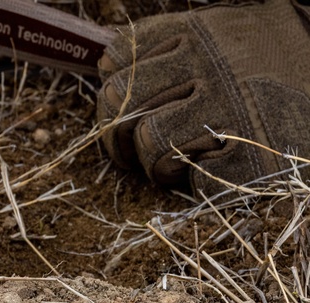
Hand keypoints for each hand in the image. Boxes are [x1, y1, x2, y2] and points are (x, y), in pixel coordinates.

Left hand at [97, 0, 309, 192]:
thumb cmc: (279, 70)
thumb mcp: (229, 38)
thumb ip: (174, 47)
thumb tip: (111, 64)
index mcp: (200, 32)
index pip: (119, 58)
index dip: (113, 90)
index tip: (125, 109)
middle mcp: (210, 64)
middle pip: (118, 99)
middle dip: (117, 133)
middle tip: (131, 150)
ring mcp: (228, 109)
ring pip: (148, 141)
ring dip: (155, 163)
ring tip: (180, 162)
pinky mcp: (247, 155)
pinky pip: (188, 178)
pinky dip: (195, 183)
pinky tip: (217, 170)